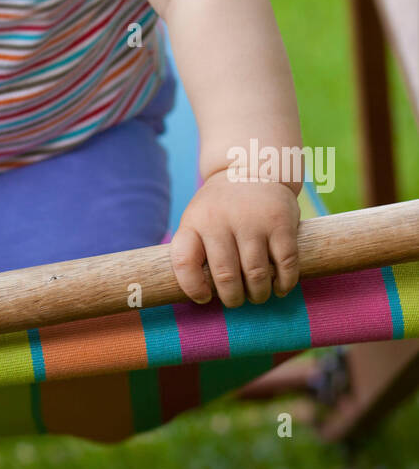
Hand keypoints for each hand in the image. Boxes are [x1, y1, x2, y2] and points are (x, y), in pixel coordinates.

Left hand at [169, 171, 300, 307]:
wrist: (251, 167)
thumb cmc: (221, 207)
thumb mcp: (198, 219)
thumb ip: (195, 250)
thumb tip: (202, 296)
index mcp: (195, 222)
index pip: (184, 262)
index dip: (192, 288)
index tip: (204, 297)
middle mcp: (220, 220)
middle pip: (225, 276)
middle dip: (233, 298)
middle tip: (238, 300)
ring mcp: (252, 221)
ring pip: (256, 275)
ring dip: (258, 294)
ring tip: (258, 294)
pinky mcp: (280, 223)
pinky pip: (285, 264)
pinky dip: (284, 283)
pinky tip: (280, 286)